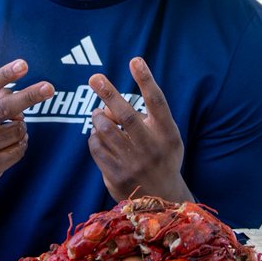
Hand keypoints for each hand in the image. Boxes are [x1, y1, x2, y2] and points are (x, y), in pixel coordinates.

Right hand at [0, 59, 52, 221]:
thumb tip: (16, 88)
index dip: (5, 74)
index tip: (23, 64)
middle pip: (5, 108)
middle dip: (29, 96)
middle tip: (49, 87)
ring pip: (17, 130)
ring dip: (22, 125)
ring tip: (13, 125)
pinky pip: (19, 150)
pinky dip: (22, 142)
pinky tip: (14, 141)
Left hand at [88, 57, 191, 203]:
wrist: (162, 200)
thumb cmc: (161, 158)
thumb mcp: (164, 137)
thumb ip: (143, 118)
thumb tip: (107, 105)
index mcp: (168, 133)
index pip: (157, 101)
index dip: (146, 79)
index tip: (135, 60)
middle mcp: (153, 147)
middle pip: (127, 115)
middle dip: (109, 93)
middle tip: (94, 78)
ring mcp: (134, 163)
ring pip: (107, 131)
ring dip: (97, 118)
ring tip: (96, 113)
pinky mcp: (117, 176)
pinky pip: (97, 148)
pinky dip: (94, 138)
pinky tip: (97, 136)